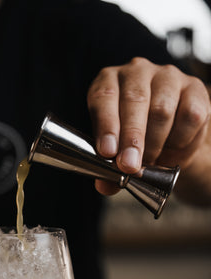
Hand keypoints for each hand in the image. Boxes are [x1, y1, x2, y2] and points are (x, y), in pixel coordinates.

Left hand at [87, 57, 210, 195]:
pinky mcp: (194, 88)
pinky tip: (172, 146)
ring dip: (155, 143)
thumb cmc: (135, 140)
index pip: (104, 97)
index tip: (107, 152)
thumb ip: (108, 168)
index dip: (105, 125)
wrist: (169, 139)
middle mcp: (136, 72)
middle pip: (135, 101)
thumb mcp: (117, 152)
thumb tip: (105, 186)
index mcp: (109, 82)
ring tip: (150, 160)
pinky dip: (180, 139)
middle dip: (132, 139)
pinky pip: (189, 115)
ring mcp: (167, 76)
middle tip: (129, 165)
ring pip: (162, 109)